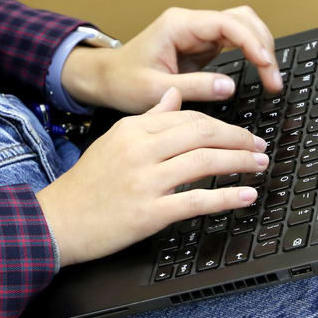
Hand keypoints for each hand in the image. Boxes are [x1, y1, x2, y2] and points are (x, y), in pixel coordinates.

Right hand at [35, 87, 268, 266]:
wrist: (57, 220)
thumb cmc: (86, 184)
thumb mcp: (114, 141)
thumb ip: (147, 119)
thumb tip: (174, 96)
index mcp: (133, 130)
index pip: (188, 117)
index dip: (222, 124)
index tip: (241, 132)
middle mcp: (140, 150)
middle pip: (202, 134)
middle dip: (238, 139)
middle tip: (259, 146)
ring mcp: (145, 182)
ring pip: (204, 162)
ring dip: (239, 163)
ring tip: (259, 165)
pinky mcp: (149, 213)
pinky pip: (196, 201)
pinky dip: (226, 198)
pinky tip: (245, 196)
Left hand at [61, 6, 282, 113]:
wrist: (106, 79)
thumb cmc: (123, 81)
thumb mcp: (154, 90)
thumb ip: (193, 87)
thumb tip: (228, 86)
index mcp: (178, 25)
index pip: (226, 24)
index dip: (252, 42)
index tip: (267, 65)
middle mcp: (191, 23)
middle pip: (242, 19)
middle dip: (263, 44)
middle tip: (274, 79)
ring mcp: (199, 33)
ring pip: (243, 27)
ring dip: (261, 47)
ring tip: (271, 78)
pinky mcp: (203, 45)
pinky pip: (236, 42)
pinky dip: (252, 55)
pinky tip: (260, 74)